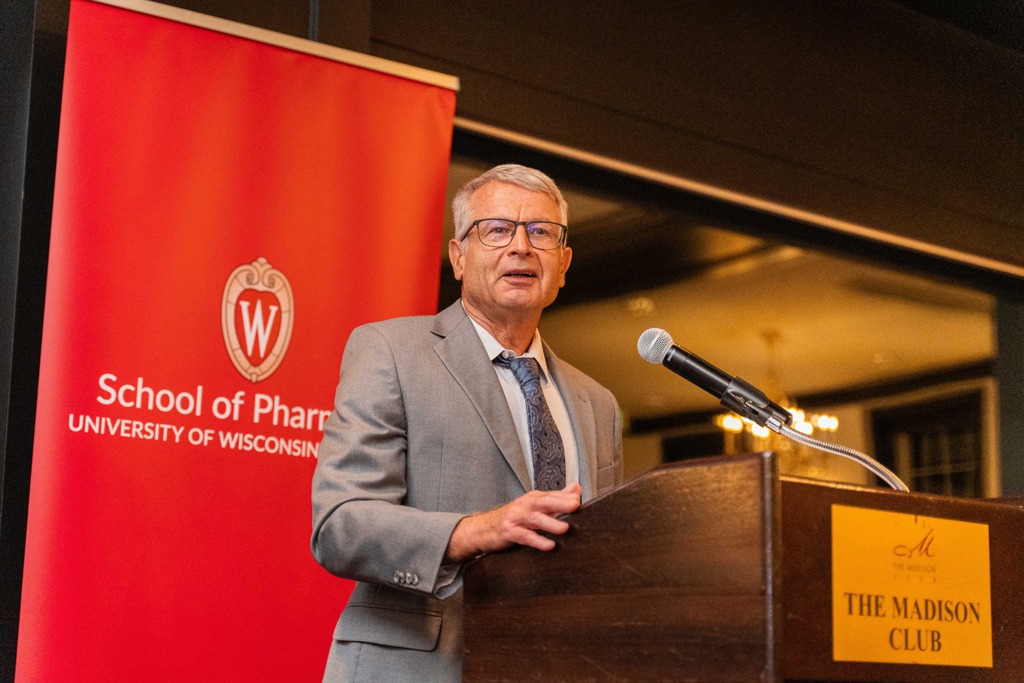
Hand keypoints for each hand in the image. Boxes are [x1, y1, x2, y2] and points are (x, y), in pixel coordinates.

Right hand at [444, 483, 581, 561]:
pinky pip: (525, 536)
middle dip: (560, 503)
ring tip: (565, 528)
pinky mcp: (509, 532)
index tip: (578, 497)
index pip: (552, 495)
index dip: (566, 496)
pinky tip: (549, 545)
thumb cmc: (513, 518)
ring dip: (550, 523)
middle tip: (575, 505)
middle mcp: (525, 505)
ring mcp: (516, 518)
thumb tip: (576, 488)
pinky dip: (537, 540)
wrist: (483, 528)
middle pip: (544, 502)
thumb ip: (556, 498)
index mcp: (533, 499)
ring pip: (535, 519)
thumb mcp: (534, 506)